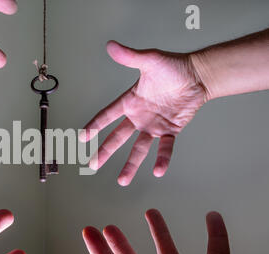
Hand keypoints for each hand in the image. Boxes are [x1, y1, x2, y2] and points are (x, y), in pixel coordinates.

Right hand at [80, 41, 207, 185]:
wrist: (197, 76)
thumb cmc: (173, 66)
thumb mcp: (149, 60)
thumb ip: (130, 56)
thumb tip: (110, 45)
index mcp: (130, 102)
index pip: (107, 115)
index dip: (94, 125)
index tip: (82, 137)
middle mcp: (138, 117)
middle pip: (117, 137)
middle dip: (105, 152)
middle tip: (93, 166)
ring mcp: (153, 126)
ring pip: (138, 149)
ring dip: (130, 164)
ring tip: (122, 181)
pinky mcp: (169, 131)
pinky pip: (164, 147)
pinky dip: (161, 159)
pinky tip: (157, 171)